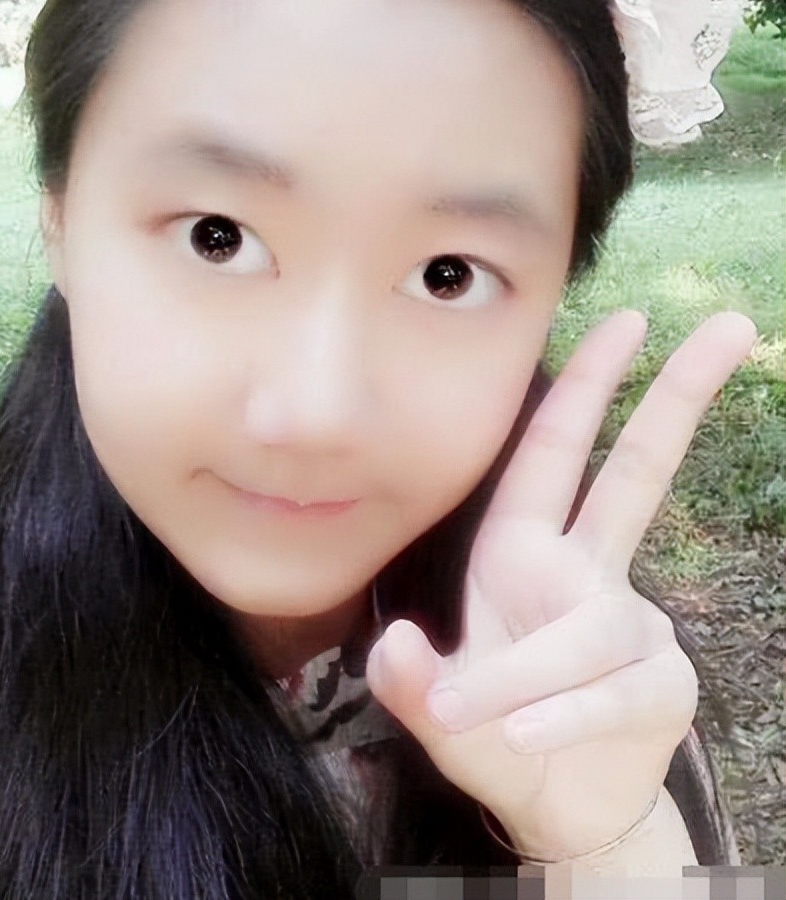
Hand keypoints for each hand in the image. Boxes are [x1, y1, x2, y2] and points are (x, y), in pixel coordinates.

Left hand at [365, 309, 756, 860]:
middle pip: (635, 474)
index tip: (625, 320)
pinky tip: (524, 737)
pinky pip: (609, 691)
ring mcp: (629, 626)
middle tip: (730, 323)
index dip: (585, 387)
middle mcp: (584, 574)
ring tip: (472, 717)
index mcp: (522, 553)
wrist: (553, 805)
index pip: (552, 453)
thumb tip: (396, 645)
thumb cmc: (490, 733)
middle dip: (678, 397)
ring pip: (586, 630)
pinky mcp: (661, 685)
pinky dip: (560, 715)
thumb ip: (406, 683)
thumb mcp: (436, 706)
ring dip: (523, 674)